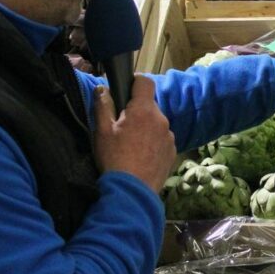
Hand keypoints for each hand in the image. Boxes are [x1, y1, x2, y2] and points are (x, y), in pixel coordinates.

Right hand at [93, 75, 175, 194]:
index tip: (126, 91)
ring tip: (132, 144)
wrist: (132, 192)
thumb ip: (102, 106)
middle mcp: (161, 119)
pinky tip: (142, 155)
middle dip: (137, 110)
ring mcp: (169, 136)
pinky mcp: (173, 151)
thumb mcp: (101, 132)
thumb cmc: (114, 159)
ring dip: (147, 127)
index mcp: (143, 110)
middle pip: (150, 105)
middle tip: (122, 126)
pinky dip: (154, 142)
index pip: (145, 82)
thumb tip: (102, 88)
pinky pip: (163, 139)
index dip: (135, 83)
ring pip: (157, 123)